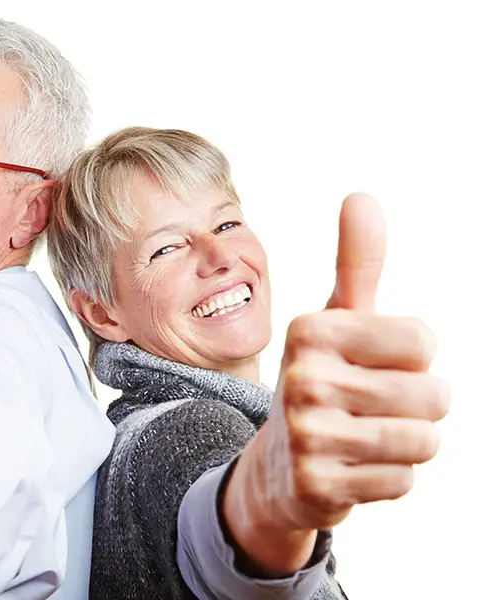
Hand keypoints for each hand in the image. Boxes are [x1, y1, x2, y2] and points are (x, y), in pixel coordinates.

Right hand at [226, 193, 449, 571]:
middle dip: (419, 406)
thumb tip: (361, 196)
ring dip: (410, 444)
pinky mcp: (317, 484)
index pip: (424, 340)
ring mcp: (307, 434)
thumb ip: (357, 262)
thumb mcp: (337, 320)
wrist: (279, 464)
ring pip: (424, 441)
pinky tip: (354, 468)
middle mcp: (302, 378)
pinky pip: (402, 482)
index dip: (412, 356)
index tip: (370, 363)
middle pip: (434, 395)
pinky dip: (389, 479)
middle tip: (374, 406)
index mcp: (311, 329)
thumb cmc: (322, 379)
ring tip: (367, 437)